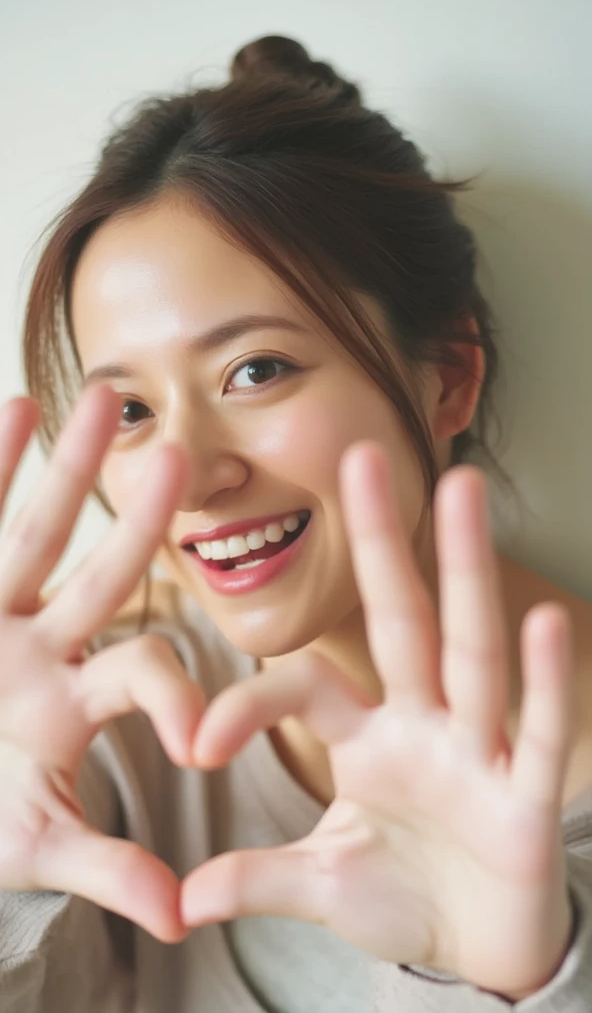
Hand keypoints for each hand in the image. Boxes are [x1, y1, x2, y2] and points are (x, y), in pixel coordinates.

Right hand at [0, 386, 202, 941]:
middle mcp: (43, 642)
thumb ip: (106, 867)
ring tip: (101, 398)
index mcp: (75, 700)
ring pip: (36, 530)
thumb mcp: (35, 842)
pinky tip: (10, 409)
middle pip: (103, 570)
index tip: (201, 742)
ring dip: (64, 468)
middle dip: (139, 517)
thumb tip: (180, 915)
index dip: (177, 697)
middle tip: (182, 454)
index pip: (143, 674)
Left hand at [182, 441, 573, 997]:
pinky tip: (541, 620)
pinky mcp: (527, 793)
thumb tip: (186, 900)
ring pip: (470, 649)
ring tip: (463, 491)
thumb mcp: (323, 884)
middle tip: (362, 458)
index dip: (251, 702)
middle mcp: (424, 724)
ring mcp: (478, 751)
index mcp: (369, 738)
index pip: (306, 687)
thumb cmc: (404, 898)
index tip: (197, 745)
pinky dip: (542, 681)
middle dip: (383, 544)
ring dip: (465, 571)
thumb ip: (261, 877)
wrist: (480, 951)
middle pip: (402, 620)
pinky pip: (537, 729)